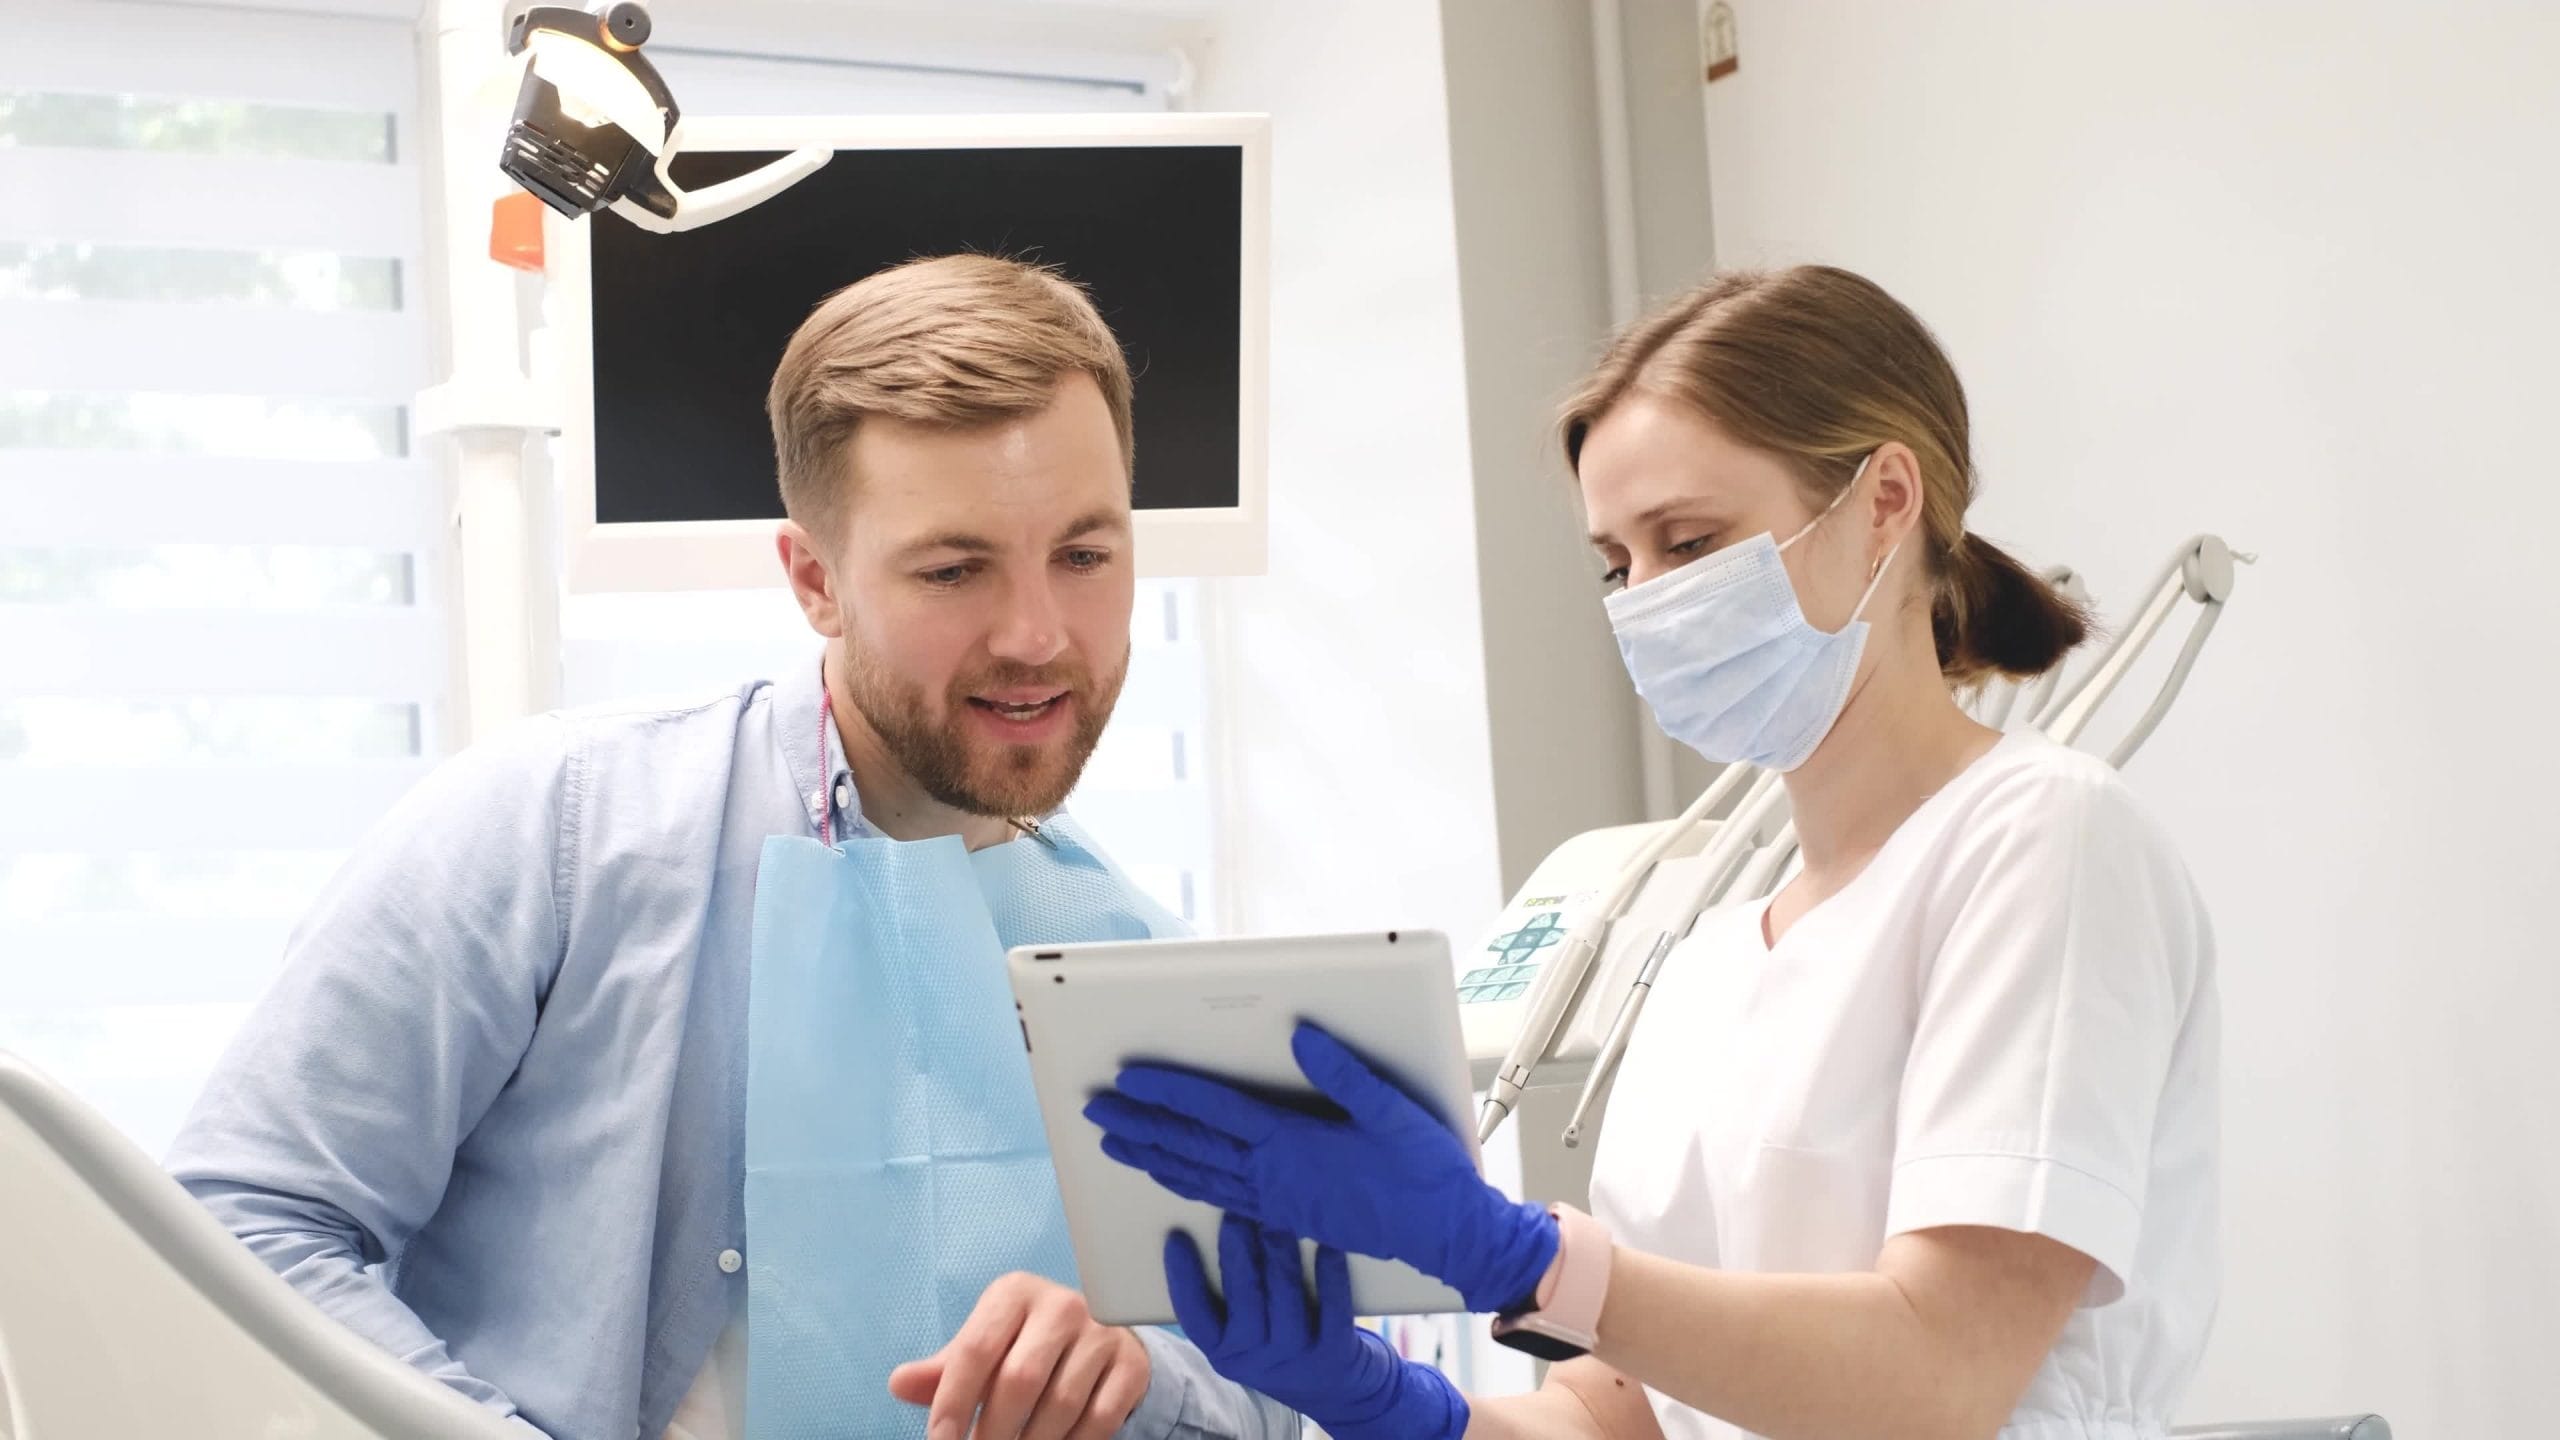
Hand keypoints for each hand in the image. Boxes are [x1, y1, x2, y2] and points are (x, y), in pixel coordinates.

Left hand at [888, 1272, 1149, 1439]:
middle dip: (993, 1433)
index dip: (953, 1402)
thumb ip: (943, 1370)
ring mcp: (1102, 1334)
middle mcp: (1062, 1305)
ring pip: (1060, 1405)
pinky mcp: (1130, 1365)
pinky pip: (1098, 1419)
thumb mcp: (984, 1347)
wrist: (1101, 1339)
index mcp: (1015, 1293)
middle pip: (1019, 1380)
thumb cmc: (1026, 1345)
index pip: (975, 1350)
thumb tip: (900, 1383)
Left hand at [1084, 1022, 1557, 1312]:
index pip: (1215, 1110)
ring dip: (1151, 1155)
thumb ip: (1343, 1074)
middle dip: (1139, 1124)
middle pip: (1190, 1145)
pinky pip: (1219, 1196)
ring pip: (1197, 1175)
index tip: (1130, 1076)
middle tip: (1096, 1109)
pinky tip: (1169, 1175)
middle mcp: (1273, 1176)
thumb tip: (1300, 1036)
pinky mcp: (1286, 1215)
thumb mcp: (1392, 1111)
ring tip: (1115, 1141)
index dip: (1168, 1090)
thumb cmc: (1425, 1172)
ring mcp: (1276, 1201)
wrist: (1446, 1235)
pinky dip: (1184, 1182)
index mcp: (1293, 1144)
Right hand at [1167, 1215, 1466, 1439]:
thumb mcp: (1243, 1328)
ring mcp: (1295, 1359)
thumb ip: (1229, 1293)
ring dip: (1280, 1260)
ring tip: (1277, 1222)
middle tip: (1236, 1215)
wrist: (1333, 1386)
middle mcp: (1254, 1359)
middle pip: (1244, 1305)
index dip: (1183, 1279)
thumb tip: (1212, 1224)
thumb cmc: (1276, 1339)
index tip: (1177, 1237)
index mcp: (1223, 1351)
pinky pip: (1332, 1312)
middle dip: (1238, 1256)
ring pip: (1286, 1307)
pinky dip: (1331, 1279)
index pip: (1195, 1317)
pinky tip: (1327, 1248)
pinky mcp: (1334, 1354)